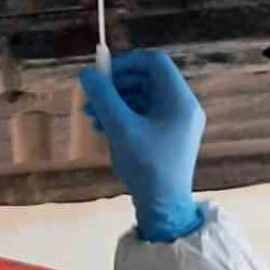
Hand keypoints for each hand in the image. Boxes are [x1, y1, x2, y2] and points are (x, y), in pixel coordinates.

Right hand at [79, 50, 204, 241]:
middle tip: (92, 97)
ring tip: (91, 116)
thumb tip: (87, 74)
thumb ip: (104, 97)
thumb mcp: (121, 128)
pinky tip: (103, 128)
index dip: (126, 63)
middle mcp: (183, 107)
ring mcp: (177, 123)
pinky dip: (124, 116)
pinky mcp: (169, 137)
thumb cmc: (147, 164)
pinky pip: (145, 115)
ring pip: (143, 98)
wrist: (164, 207)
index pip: (154, 62)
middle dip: (116, 85)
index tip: (102, 76)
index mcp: (180, 100)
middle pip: (147, 79)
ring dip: (116, 102)